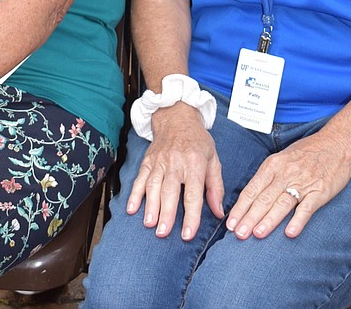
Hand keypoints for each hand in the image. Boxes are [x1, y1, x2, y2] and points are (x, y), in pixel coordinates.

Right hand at [127, 103, 223, 240]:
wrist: (176, 116)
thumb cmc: (197, 140)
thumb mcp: (213, 159)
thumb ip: (215, 187)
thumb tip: (218, 212)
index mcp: (195, 163)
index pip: (193, 193)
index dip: (191, 215)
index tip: (188, 234)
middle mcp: (175, 162)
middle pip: (170, 190)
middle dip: (166, 213)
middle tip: (163, 233)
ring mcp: (159, 161)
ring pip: (153, 185)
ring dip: (150, 205)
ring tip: (149, 224)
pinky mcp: (147, 160)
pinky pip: (140, 178)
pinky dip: (134, 194)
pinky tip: (131, 209)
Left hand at [226, 128, 350, 239]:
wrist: (337, 143)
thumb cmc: (307, 152)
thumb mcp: (283, 157)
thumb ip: (269, 176)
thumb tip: (252, 197)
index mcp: (273, 165)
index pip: (252, 189)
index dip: (240, 207)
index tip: (230, 223)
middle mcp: (285, 173)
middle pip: (264, 198)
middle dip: (249, 217)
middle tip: (238, 234)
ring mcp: (302, 183)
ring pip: (281, 203)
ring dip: (269, 220)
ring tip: (257, 234)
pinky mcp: (319, 191)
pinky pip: (307, 208)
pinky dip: (298, 220)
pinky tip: (289, 233)